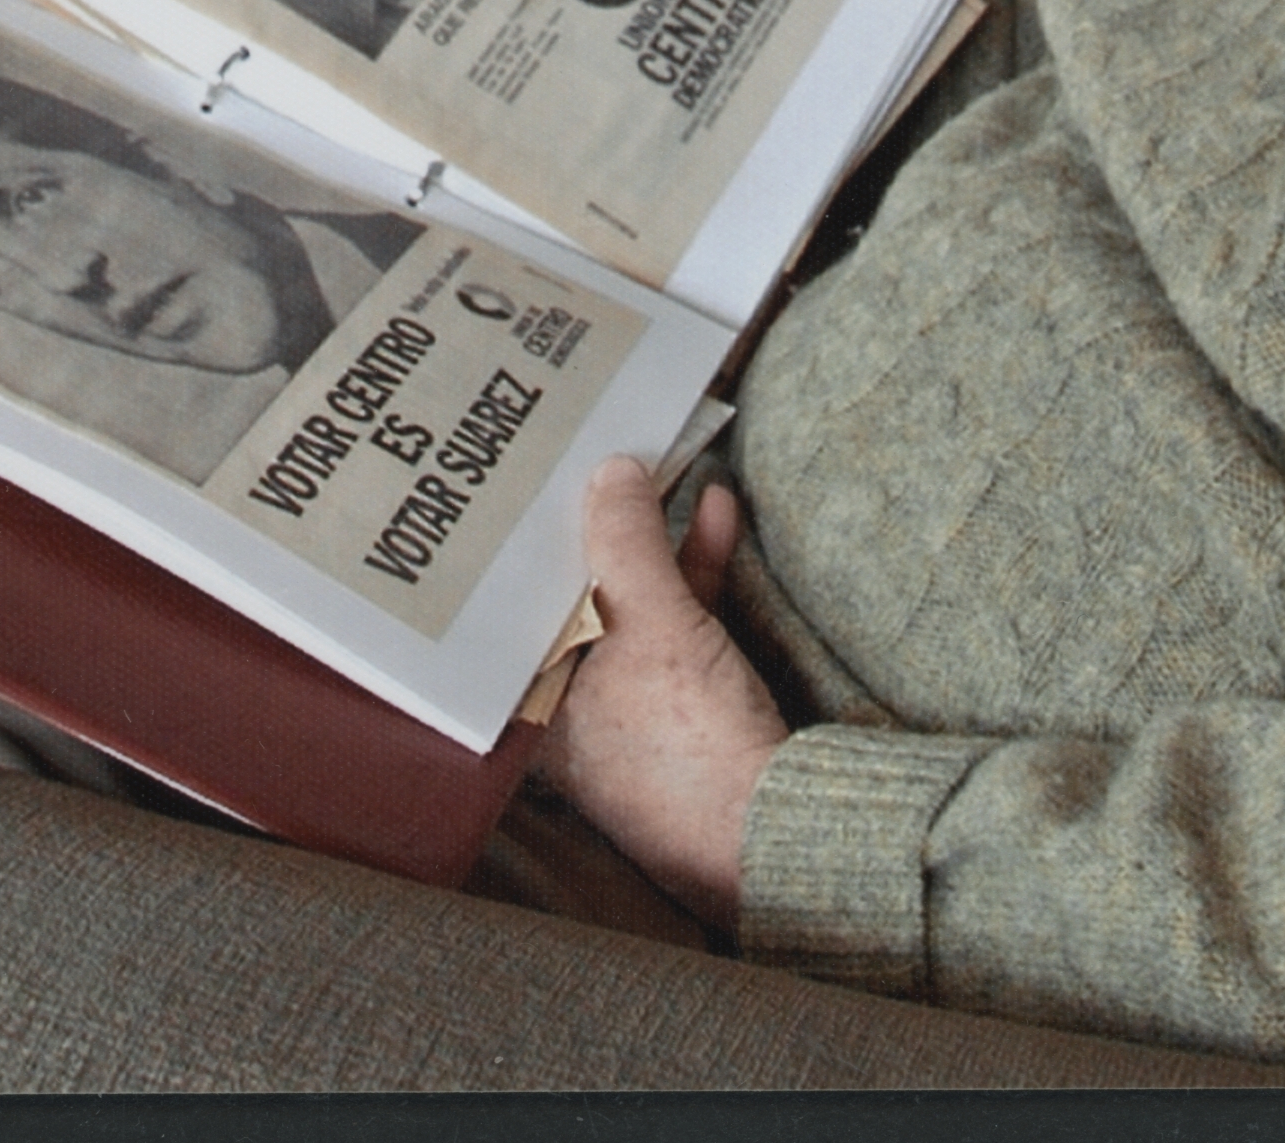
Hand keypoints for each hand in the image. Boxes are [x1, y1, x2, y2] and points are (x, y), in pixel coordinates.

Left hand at [536, 454, 784, 929]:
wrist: (773, 826)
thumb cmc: (688, 743)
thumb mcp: (652, 621)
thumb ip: (627, 541)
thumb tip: (609, 473)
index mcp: (531, 700)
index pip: (512, 599)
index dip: (525, 533)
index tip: (535, 476)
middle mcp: (566, 707)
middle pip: (575, 594)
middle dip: (600, 525)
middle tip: (602, 457)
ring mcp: (625, 707)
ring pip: (631, 602)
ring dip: (657, 538)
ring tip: (669, 467)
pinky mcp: (682, 707)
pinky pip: (676, 623)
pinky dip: (695, 572)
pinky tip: (716, 517)